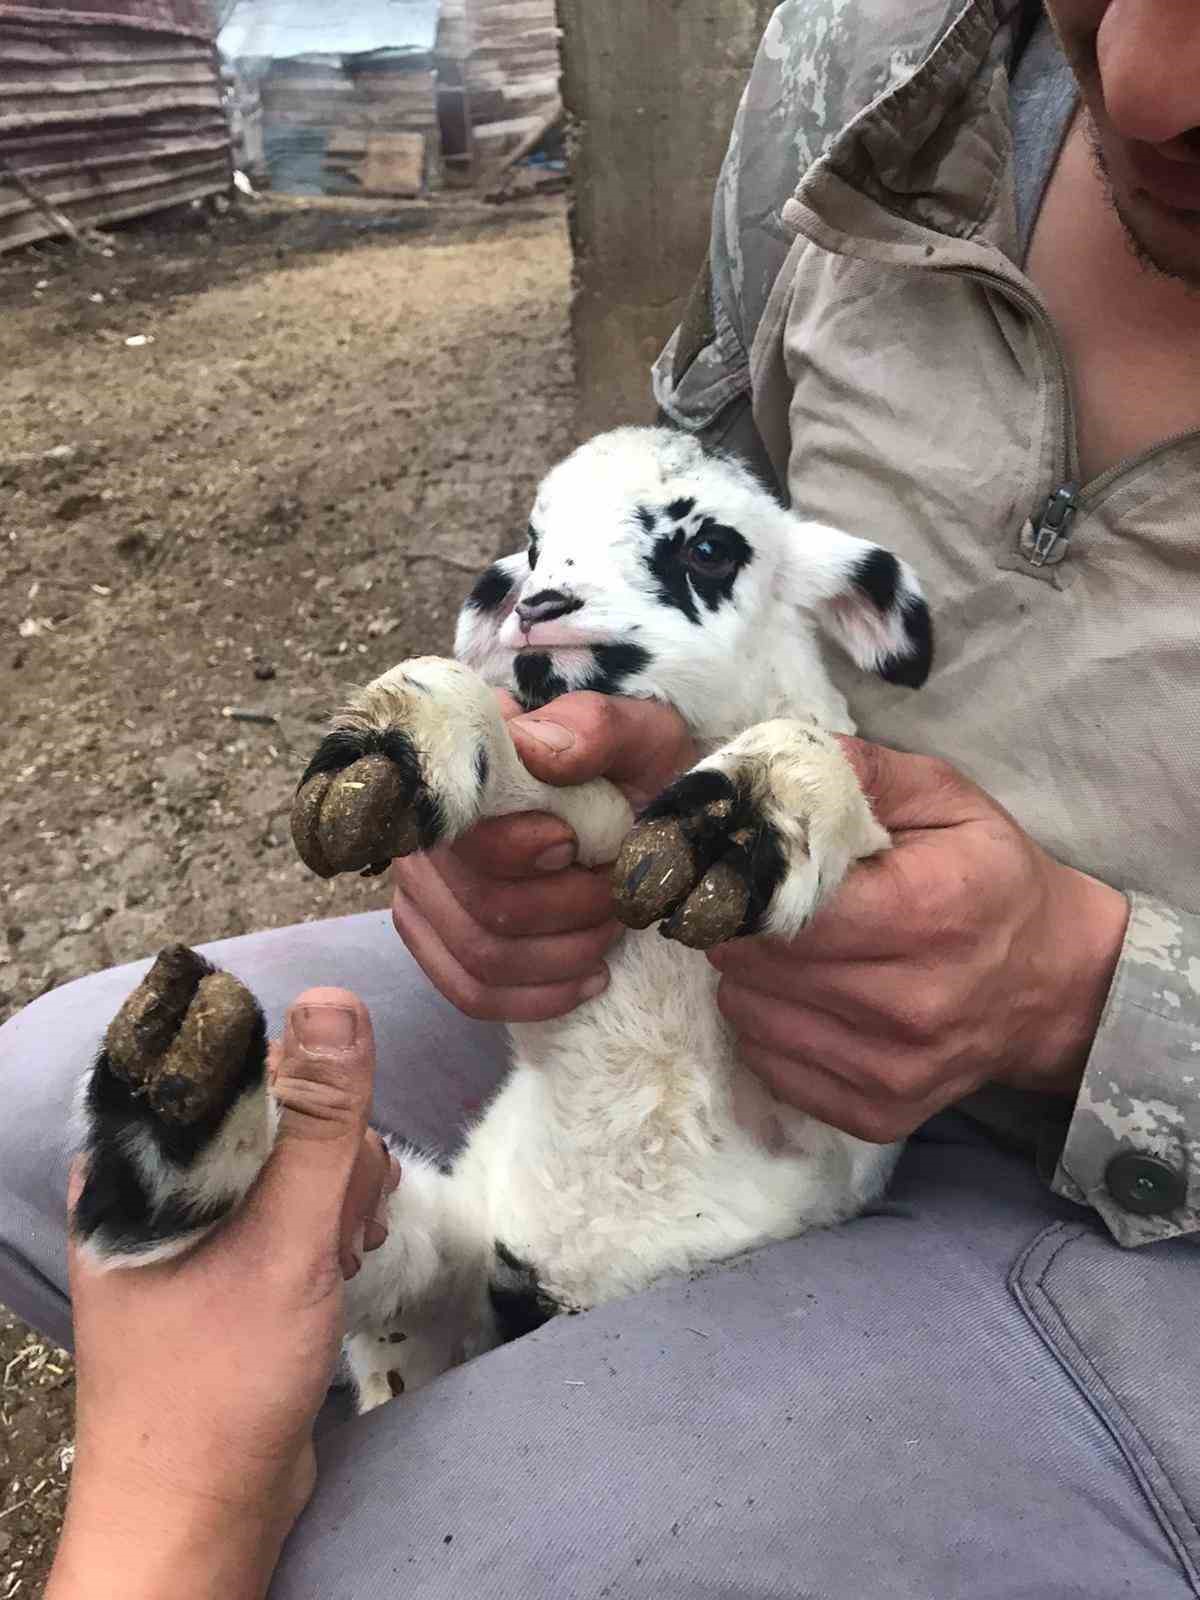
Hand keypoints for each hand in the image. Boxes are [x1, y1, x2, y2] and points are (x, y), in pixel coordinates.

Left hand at [48, 990, 398, 1599]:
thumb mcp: (284, 1238)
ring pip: (288, 1156)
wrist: (197, 1517)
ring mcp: (191, 1225)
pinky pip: (287, 1205)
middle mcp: (157, 1183)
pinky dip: (326, 1225)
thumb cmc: (220, 1380)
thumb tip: (335, 1000)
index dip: (300, 1083)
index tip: (338, 1142)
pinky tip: (342, 1265)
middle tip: (343, 1221)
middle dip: (330, 1153)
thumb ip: (318, 1122)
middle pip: (269, 1107)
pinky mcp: (224, 1262)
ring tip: (345, 1253)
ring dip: (337, 1192)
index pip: (227, 1063)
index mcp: (137, 1162)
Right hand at [392, 691, 697, 1021]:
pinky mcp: (439, 941)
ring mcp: (424, 893)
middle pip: (483, 910)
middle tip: (616, 891)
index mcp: (458, 775)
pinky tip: (590, 978)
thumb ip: (591, 728)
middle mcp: (424, 836)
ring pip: (482, 959)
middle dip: (569, 911)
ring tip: (610, 926)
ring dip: (565, 954)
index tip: (578, 846)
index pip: (467, 836)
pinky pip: (471, 994)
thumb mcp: (635, 730)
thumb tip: (534, 750)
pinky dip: (539, 996)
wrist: (636, 798)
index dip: (522, 852)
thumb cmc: (630, 763)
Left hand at [710, 739, 1129, 1143]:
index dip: (744, 884)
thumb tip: (776, 767)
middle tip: (759, 907)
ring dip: (749, 978)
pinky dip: (769, 1028)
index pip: (780, 907)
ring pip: (749, 1015)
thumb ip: (860, 773)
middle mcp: (908, 1003)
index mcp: (923, 912)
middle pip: (755, 964)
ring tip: (789, 952)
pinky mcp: (877, 1113)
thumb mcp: (946, 799)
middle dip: (740, 927)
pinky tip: (806, 998)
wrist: (1057, 984)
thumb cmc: (992, 879)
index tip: (737, 870)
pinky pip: (770, 1065)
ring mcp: (891, 1069)